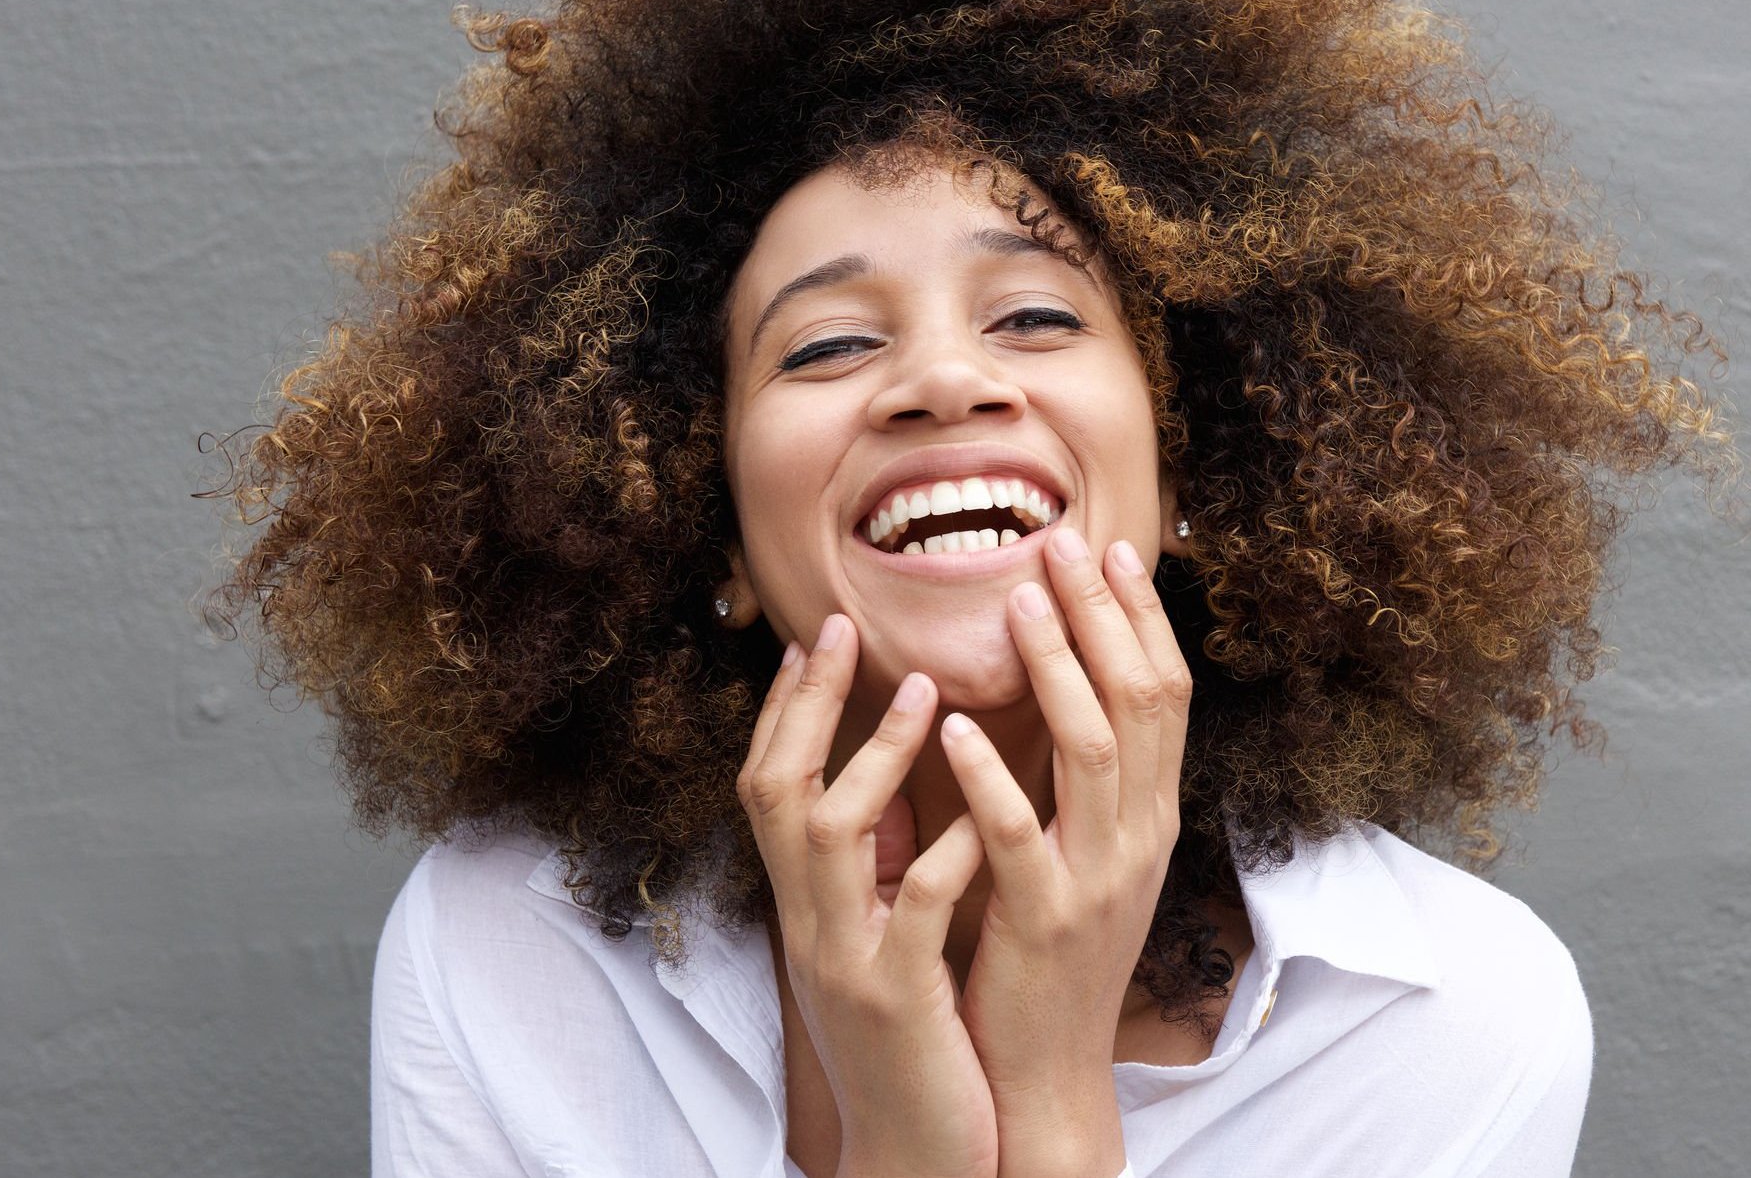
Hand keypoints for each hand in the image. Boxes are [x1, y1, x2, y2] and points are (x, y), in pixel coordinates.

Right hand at [738, 614, 997, 1177]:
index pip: (769, 785)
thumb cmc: (910, 1041)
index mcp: (810, 905)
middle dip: (802, 704)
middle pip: (774, 791)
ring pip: (830, 836)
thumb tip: (888, 788)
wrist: (915, 1156)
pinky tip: (981, 811)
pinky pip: (915, 912)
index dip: (782, 709)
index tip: (814, 633)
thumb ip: (877, 869)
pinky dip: (944, 853)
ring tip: (926, 689)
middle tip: (841, 625)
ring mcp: (849, 960)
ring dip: (875, 755)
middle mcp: (812, 923)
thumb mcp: (881, 940)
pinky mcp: (898, 1001)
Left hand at [941, 529, 1193, 1177]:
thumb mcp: (1091, 854)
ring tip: (1017, 605)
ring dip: (1057, 669)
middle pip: (1142, 702)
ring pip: (1095, 751)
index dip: (1143, 618)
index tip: (1110, 549)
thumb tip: (1075, 685)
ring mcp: (1100, 878)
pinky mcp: (1044, 921)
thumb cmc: (1054, 951)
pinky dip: (991, 776)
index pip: (1167, 694)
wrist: (1049, 1068)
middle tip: (1062, 543)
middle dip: (1104, 615)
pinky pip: (1021, 835)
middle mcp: (1142, 836)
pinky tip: (955, 728)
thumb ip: (1088, 779)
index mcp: (1152, 815)